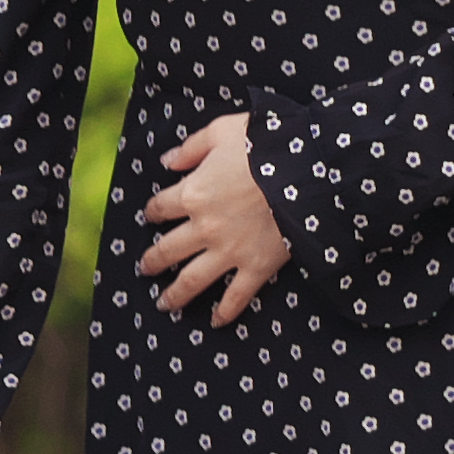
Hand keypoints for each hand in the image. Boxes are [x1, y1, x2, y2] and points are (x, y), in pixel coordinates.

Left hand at [141, 111, 289, 323]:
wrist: (307, 170)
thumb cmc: (265, 145)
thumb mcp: (222, 131)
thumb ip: (191, 147)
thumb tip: (167, 161)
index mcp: (192, 193)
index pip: (160, 207)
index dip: (153, 211)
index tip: (152, 215)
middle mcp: (203, 228)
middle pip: (167, 251)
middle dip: (153, 261)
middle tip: (146, 268)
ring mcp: (229, 252)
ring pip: (192, 280)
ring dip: (175, 294)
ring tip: (165, 304)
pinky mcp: (256, 267)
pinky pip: (236, 296)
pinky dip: (225, 312)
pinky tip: (216, 321)